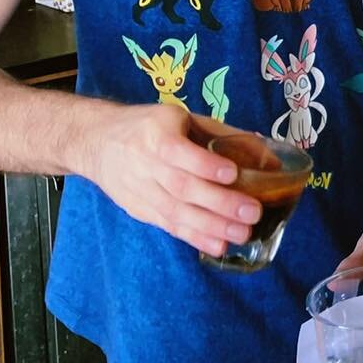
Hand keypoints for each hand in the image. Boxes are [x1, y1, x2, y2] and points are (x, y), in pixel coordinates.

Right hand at [79, 105, 262, 257]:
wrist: (96, 142)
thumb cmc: (150, 126)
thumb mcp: (182, 117)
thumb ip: (220, 133)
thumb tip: (266, 152)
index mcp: (155, 134)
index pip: (178, 152)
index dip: (205, 165)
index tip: (233, 174)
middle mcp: (144, 164)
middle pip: (181, 187)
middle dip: (218, 203)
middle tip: (251, 213)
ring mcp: (139, 190)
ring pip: (175, 212)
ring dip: (210, 226)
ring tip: (241, 234)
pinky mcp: (139, 210)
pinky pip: (168, 225)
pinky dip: (194, 237)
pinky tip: (218, 245)